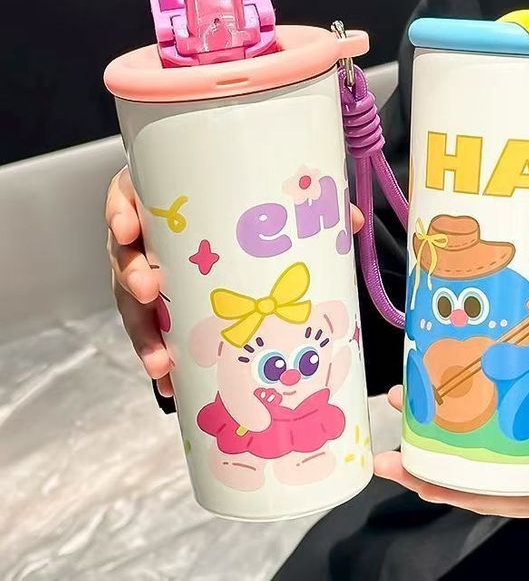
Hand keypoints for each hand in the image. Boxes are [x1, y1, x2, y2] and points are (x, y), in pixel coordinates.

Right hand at [106, 166, 364, 396]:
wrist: (226, 218)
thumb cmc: (241, 210)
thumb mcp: (262, 204)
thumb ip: (303, 209)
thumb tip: (354, 220)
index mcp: (161, 201)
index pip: (126, 198)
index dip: (121, 211)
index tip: (129, 226)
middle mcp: (147, 239)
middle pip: (125, 256)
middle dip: (132, 276)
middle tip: (149, 290)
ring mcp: (148, 275)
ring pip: (133, 304)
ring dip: (143, 334)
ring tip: (161, 363)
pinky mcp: (157, 308)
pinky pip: (151, 333)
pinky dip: (160, 358)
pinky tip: (171, 384)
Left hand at [375, 371, 528, 521]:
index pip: (512, 500)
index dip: (462, 492)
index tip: (417, 476)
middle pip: (487, 481)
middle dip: (435, 467)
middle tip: (387, 449)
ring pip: (490, 453)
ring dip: (445, 432)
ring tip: (403, 402)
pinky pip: (505, 426)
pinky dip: (474, 411)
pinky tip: (447, 384)